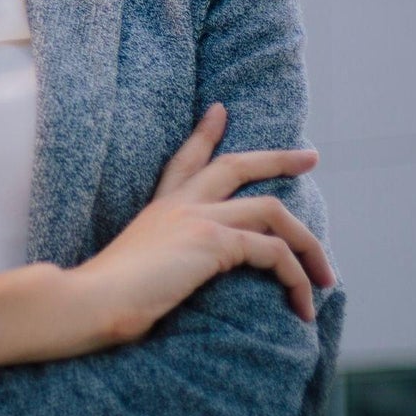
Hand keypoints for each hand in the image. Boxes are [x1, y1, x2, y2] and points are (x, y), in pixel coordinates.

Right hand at [73, 103, 337, 342]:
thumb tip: (175, 286)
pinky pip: (273, 251)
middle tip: (309, 156)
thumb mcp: (136, 272)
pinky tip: (302, 305)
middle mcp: (178, 205)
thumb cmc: (102, 301)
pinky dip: (296, 278)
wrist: (88, 302)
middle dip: (278, 158)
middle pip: (236, 165)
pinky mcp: (212, 241)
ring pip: (272, 210)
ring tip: (327, 276)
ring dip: (308, 244)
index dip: (204, 134)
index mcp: (158, 210)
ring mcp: (196, 218)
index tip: (220, 110)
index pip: (184, 161)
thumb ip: (160, 268)